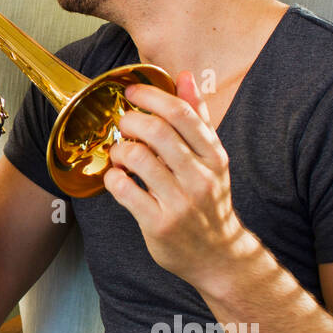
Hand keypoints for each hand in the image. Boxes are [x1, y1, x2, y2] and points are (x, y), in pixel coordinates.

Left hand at [102, 72, 248, 288]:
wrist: (219, 256)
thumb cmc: (209, 201)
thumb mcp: (212, 158)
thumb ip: (198, 117)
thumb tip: (185, 75)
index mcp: (215, 156)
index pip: (181, 113)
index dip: (151, 96)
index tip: (132, 92)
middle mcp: (200, 177)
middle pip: (156, 131)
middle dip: (130, 120)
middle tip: (123, 125)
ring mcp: (180, 202)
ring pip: (137, 158)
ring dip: (119, 150)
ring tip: (120, 155)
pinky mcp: (159, 224)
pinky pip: (124, 190)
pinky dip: (113, 178)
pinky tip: (117, 178)